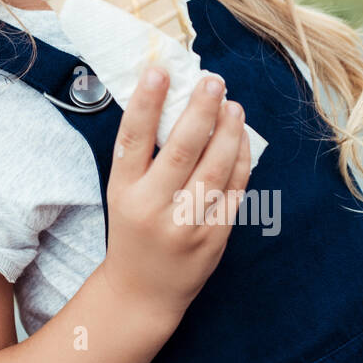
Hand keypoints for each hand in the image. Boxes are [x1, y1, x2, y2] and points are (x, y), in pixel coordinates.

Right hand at [99, 67, 251, 319]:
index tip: (159, 70)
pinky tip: (241, 137)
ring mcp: (187, 224)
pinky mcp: (215, 236)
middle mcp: (154, 207)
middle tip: (212, 81)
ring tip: (232, 104)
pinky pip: (234, 190)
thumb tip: (171, 100)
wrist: (144, 291)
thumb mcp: (121, 193)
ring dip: (227, 131)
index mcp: (123, 192)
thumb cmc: (132, 231)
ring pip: (215, 168)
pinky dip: (240, 159)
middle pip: (182, 150)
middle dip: (200, 110)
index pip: (133, 139)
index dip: (147, 102)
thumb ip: (141, 155)